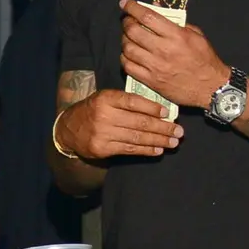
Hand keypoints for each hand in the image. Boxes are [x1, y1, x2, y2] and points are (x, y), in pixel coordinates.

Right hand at [57, 89, 183, 160]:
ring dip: (159, 140)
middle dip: (163, 128)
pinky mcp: (102, 148)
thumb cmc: (95, 110)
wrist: (69, 129)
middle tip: (179, 131)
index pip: (133, 102)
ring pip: (137, 137)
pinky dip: (147, 150)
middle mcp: (104, 115)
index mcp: (106, 98)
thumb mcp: (106, 99)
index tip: (168, 113)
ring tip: (174, 142)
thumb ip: (128, 102)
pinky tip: (159, 149)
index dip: (152, 108)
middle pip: (139, 122)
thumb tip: (160, 110)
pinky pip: (130, 149)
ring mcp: (102, 133)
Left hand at [119, 0, 227, 110]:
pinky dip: (125, 58)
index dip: (132, 7)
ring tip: (129, 39)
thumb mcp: (197, 36)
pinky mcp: (152, 81)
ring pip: (128, 48)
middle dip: (127, 23)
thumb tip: (157, 8)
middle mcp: (164, 50)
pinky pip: (129, 67)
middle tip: (128, 22)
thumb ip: (177, 22)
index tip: (125, 3)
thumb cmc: (206, 60)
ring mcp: (156, 67)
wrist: (212, 88)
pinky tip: (130, 55)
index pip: (147, 17)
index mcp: (177, 36)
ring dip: (125, 41)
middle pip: (133, 31)